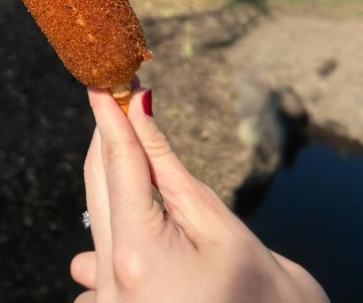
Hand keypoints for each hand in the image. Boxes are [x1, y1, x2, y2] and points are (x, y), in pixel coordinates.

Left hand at [74, 84, 327, 302]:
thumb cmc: (265, 292)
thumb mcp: (218, 224)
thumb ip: (167, 168)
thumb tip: (139, 111)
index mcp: (138, 255)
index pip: (118, 165)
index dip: (110, 117)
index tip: (101, 80)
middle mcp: (111, 282)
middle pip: (98, 188)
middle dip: (108, 141)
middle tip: (116, 99)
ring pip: (97, 223)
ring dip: (113, 190)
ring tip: (134, 158)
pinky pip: (97, 265)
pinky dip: (113, 241)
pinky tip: (137, 234)